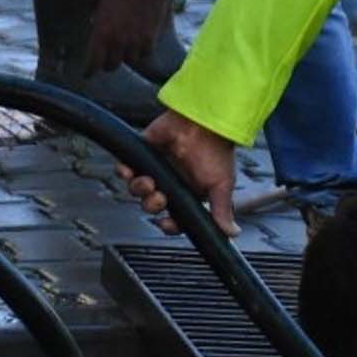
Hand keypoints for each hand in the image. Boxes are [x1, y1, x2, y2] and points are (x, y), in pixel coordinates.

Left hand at [86, 0, 169, 72]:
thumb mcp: (102, 6)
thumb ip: (100, 25)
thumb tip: (98, 33)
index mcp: (102, 33)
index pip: (93, 62)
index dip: (89, 71)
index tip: (87, 74)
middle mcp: (117, 42)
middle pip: (111, 66)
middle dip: (107, 65)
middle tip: (105, 62)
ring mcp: (135, 42)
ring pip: (129, 61)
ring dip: (125, 58)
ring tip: (124, 52)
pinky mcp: (150, 39)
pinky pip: (145, 54)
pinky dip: (141, 52)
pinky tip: (139, 47)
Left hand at [118, 111, 239, 236]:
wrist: (204, 123)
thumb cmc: (216, 151)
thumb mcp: (222, 185)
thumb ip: (223, 210)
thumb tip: (232, 233)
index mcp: (188, 195)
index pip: (174, 218)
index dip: (168, 224)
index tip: (166, 223)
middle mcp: (171, 184)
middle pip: (152, 206)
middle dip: (152, 205)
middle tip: (160, 196)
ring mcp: (156, 169)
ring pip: (138, 190)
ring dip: (139, 190)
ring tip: (149, 182)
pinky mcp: (143, 154)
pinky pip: (126, 169)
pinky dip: (124, 172)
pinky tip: (130, 171)